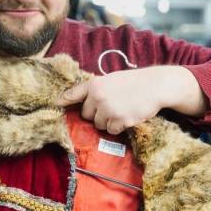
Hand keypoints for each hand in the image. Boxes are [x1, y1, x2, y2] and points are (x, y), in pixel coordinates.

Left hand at [54, 65, 207, 133]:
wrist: (155, 85)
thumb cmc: (133, 82)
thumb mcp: (111, 79)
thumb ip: (96, 89)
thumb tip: (84, 103)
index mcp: (94, 84)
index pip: (73, 94)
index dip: (63, 100)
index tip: (54, 104)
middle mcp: (98, 96)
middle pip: (86, 115)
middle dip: (95, 114)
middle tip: (111, 107)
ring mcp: (109, 108)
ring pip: (99, 124)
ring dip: (108, 121)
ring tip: (122, 109)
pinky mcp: (120, 119)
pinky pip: (111, 130)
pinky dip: (118, 127)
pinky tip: (128, 116)